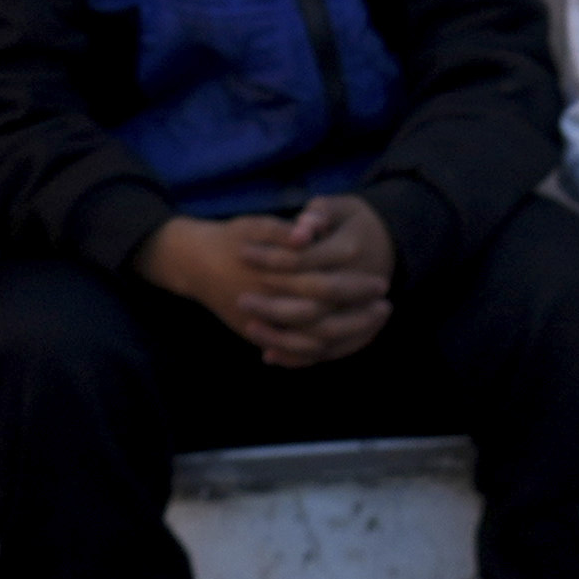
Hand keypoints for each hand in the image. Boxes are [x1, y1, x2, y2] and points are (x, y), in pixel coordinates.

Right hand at [147, 196, 392, 368]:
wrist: (193, 262)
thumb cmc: (231, 239)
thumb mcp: (254, 225)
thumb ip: (282, 230)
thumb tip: (308, 232)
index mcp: (271, 276)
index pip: (323, 286)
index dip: (354, 286)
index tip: (380, 282)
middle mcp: (268, 305)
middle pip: (323, 319)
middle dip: (358, 315)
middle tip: (385, 306)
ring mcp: (263, 325)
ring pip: (312, 342)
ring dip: (347, 335)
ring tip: (372, 323)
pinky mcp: (258, 334)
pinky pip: (294, 353)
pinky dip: (321, 352)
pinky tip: (344, 341)